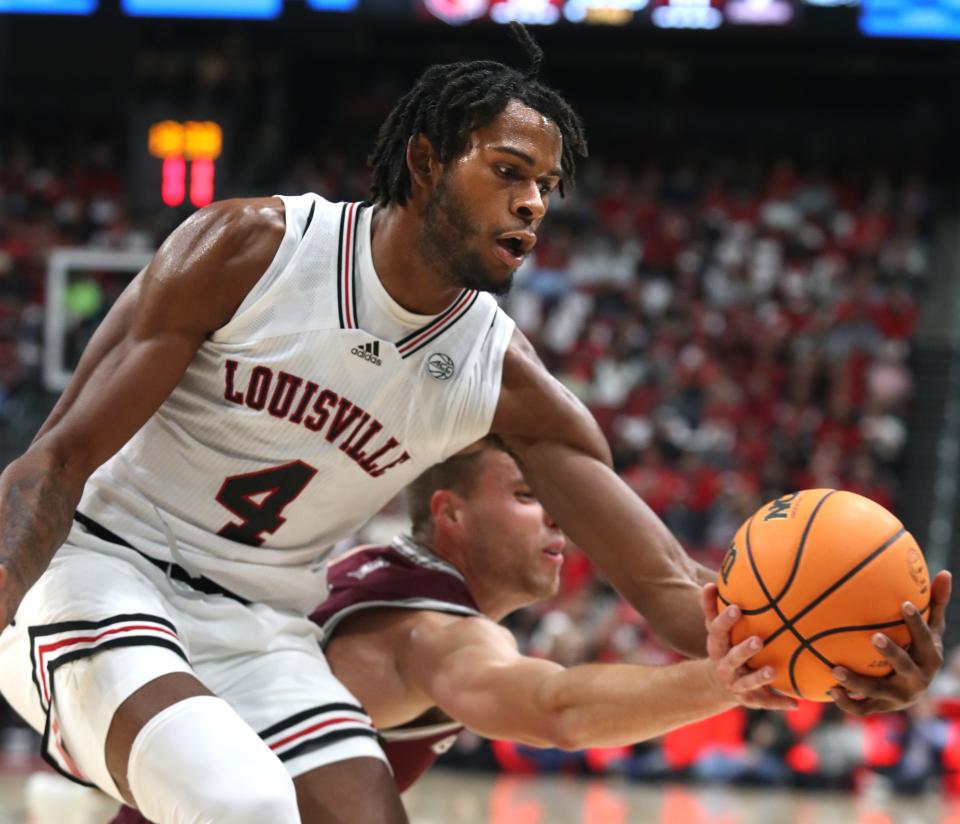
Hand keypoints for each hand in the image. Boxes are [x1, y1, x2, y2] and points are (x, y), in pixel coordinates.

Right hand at [701, 583, 796, 710]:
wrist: (719, 684)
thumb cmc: (724, 646)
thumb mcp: (716, 630)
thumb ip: (712, 608)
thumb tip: (711, 582)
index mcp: (716, 647)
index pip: (716, 632)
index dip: (725, 621)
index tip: (736, 608)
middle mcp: (723, 667)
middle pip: (732, 659)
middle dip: (743, 651)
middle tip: (758, 640)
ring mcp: (736, 685)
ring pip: (747, 682)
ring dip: (760, 677)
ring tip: (773, 671)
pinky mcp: (750, 700)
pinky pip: (765, 702)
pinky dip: (778, 702)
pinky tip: (795, 703)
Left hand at [829, 570, 950, 715]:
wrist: (913, 690)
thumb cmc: (918, 649)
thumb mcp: (930, 630)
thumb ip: (935, 604)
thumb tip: (946, 572)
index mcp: (929, 657)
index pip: (925, 638)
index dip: (916, 623)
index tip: (904, 603)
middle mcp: (917, 679)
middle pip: (905, 666)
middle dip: (891, 652)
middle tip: (873, 636)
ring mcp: (898, 696)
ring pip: (878, 691)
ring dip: (857, 682)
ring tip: (835, 670)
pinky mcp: (881, 707)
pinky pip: (862, 708)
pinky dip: (845, 702)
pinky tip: (828, 690)